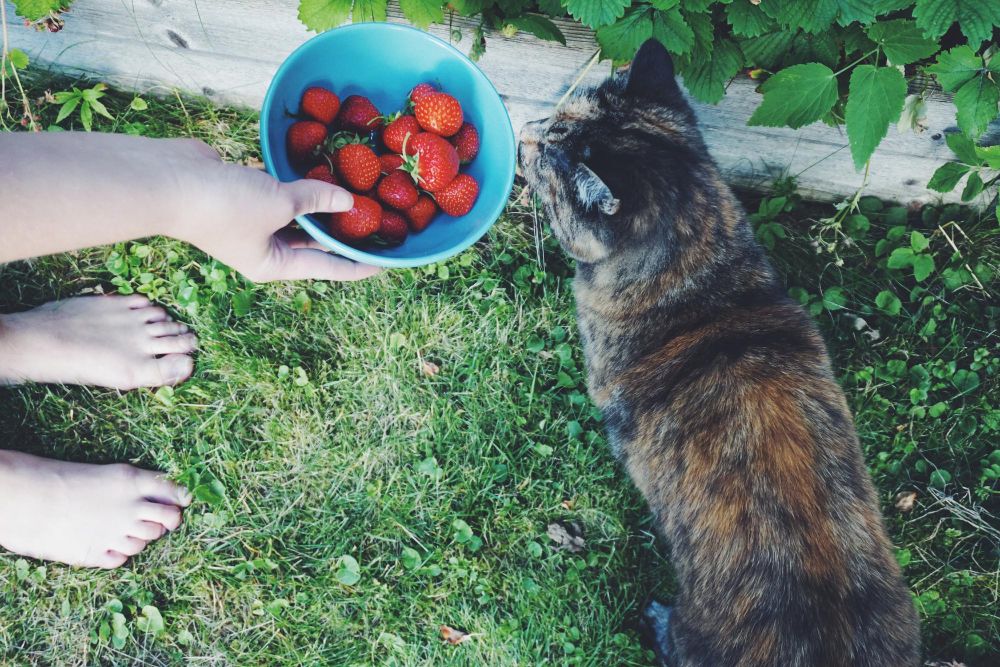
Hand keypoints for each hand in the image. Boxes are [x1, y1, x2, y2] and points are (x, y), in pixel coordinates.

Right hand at [164, 139, 379, 282]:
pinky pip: (282, 192)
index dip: (359, 265)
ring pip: (299, 216)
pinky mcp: (245, 194)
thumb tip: (348, 199)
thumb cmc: (224, 205)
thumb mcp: (279, 203)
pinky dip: (300, 184)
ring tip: (360, 197)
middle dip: (345, 233)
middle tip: (381, 225)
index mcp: (274, 265)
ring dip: (323, 206)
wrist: (168, 181)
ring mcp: (253, 221)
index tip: (387, 264)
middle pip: (315, 244)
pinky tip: (324, 173)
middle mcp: (265, 249)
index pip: (329, 269)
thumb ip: (316, 199)